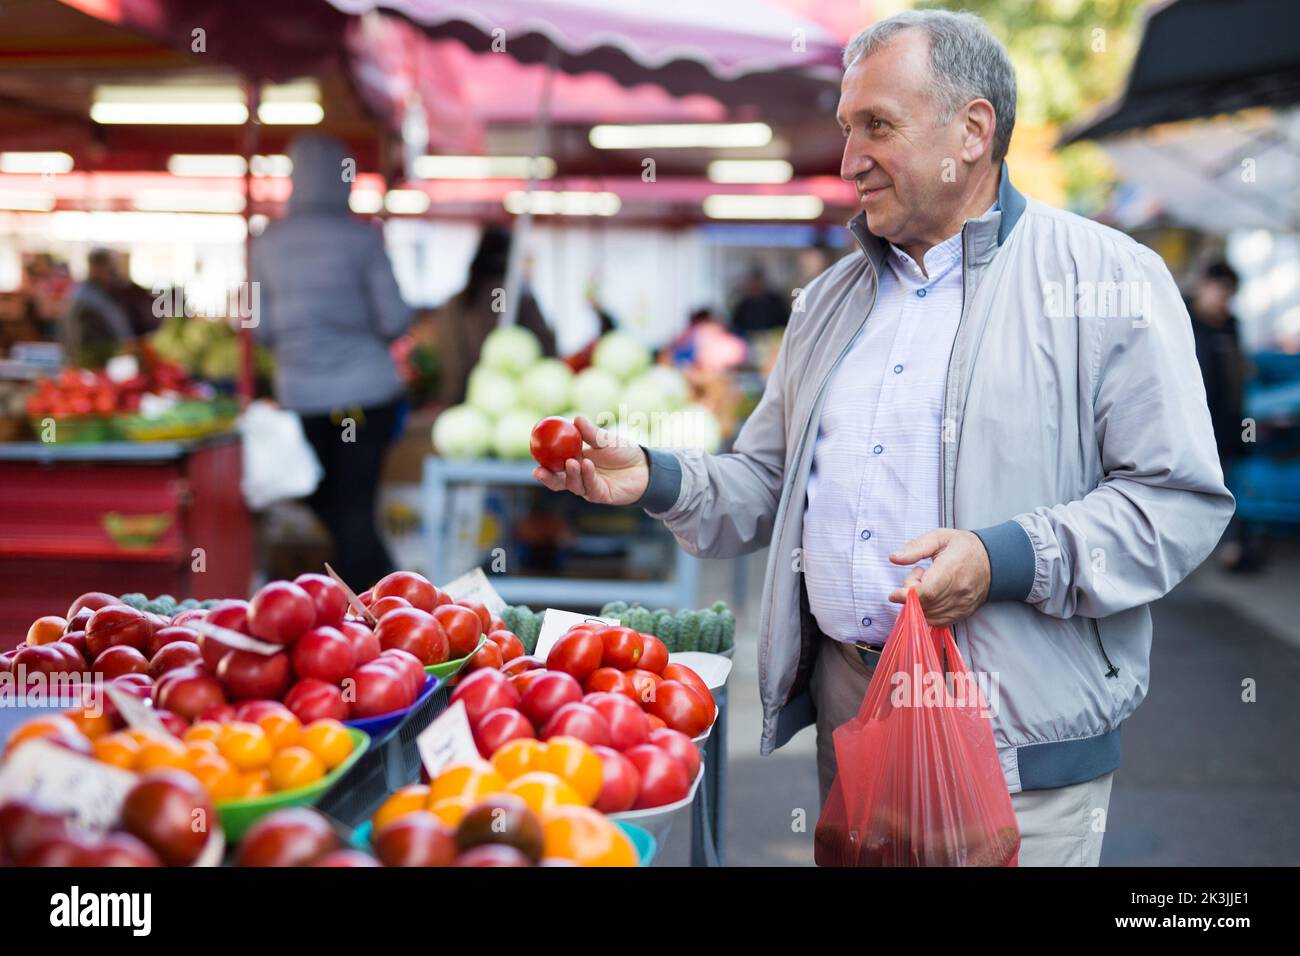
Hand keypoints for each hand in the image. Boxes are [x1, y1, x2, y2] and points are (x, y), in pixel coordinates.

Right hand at [531, 416, 649, 504]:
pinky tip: (586, 464)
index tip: (533, 454)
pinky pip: (591, 487)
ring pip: (573, 485)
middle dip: (547, 477)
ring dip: (570, 475)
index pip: (555, 465)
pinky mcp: (602, 495)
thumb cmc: (624, 451)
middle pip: (558, 481)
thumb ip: (591, 433)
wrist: (645, 466)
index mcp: (576, 462)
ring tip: (571, 462)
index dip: (543, 462)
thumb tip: (575, 419)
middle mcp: (580, 477)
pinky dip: (587, 475)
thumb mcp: (606, 439)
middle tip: (538, 470)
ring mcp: (590, 487)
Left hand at [887, 529, 990, 626]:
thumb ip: (915, 547)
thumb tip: (894, 558)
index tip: (894, 594)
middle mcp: (958, 590)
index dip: (906, 596)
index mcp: (951, 569)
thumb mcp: (939, 538)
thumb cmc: (964, 547)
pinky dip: (927, 613)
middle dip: (910, 595)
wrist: (994, 561)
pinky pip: (939, 622)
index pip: (926, 592)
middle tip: (917, 576)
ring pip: (929, 615)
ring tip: (926, 583)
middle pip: (925, 604)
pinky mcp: (963, 613)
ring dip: (918, 604)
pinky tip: (930, 597)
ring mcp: (962, 604)